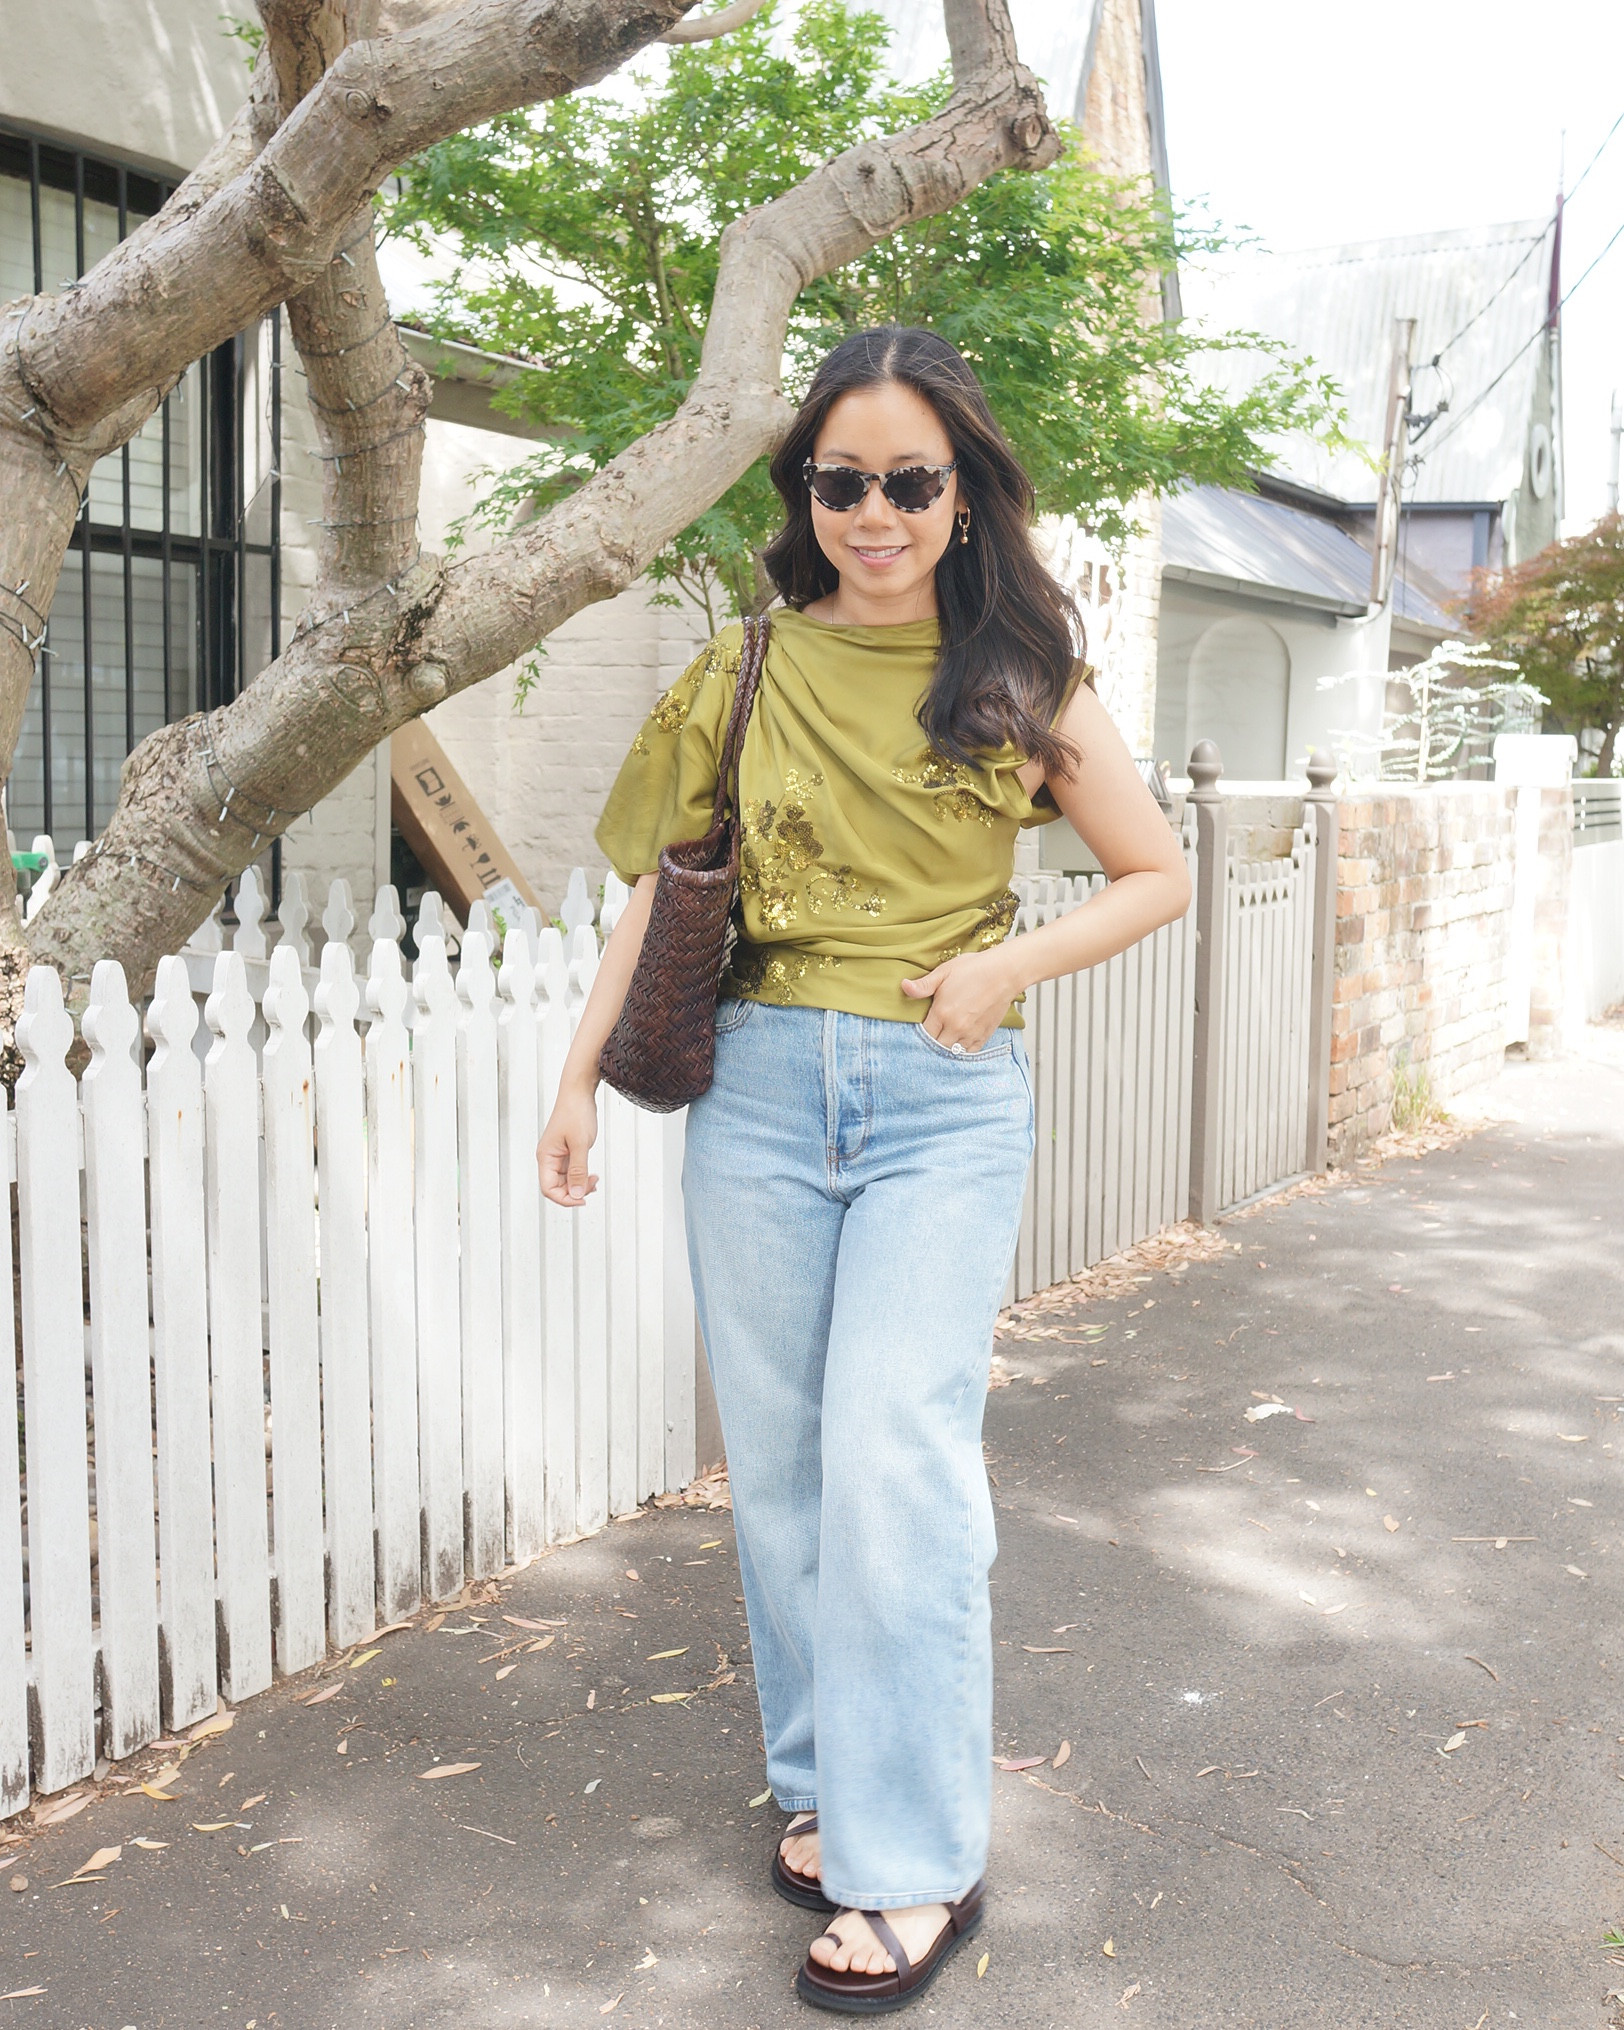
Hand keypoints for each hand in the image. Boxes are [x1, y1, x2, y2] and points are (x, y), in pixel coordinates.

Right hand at [538, 1082, 599, 1206]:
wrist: (579, 1093)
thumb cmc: (576, 1112)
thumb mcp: (580, 1144)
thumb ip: (578, 1171)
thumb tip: (575, 1194)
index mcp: (546, 1157)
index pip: (548, 1189)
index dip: (565, 1199)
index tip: (582, 1199)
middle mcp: (549, 1158)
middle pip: (556, 1188)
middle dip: (574, 1192)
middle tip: (593, 1185)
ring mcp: (557, 1156)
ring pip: (565, 1181)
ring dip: (579, 1185)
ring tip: (594, 1180)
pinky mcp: (566, 1152)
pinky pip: (571, 1172)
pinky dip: (581, 1176)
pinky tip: (591, 1176)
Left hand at [900, 946, 1020, 1051]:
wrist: (1005, 972)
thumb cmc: (975, 969)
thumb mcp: (944, 972)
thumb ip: (923, 985)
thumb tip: (904, 986)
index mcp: (942, 1012)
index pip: (923, 1034)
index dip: (918, 1034)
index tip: (918, 1029)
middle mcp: (956, 1027)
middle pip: (936, 1047)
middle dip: (930, 1044)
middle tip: (929, 1037)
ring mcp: (971, 1033)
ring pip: (952, 1053)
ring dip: (945, 1049)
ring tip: (942, 1041)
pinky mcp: (984, 1035)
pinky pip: (968, 1053)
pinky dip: (961, 1052)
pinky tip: (957, 1044)